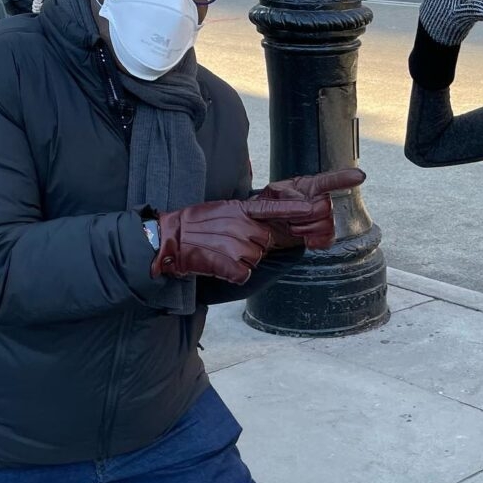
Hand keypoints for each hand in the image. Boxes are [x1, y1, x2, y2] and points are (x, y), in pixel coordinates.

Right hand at [152, 197, 314, 283]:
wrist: (170, 238)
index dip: (293, 209)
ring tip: (220, 253)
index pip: (272, 208)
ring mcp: (237, 246)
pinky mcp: (231, 265)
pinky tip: (219, 266)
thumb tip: (258, 225)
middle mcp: (242, 226)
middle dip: (252, 245)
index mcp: (240, 210)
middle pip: (265, 241)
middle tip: (228, 244)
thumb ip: (243, 216)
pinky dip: (233, 274)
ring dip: (240, 260)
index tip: (312, 209)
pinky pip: (244, 273)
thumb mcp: (221, 210)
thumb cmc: (193, 224)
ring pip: (255, 258)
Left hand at [255, 168, 365, 249]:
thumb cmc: (265, 206)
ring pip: (328, 225)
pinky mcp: (321, 234)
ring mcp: (321, 218)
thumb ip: (286, 199)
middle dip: (306, 216)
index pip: (329, 181)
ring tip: (293, 228)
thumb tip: (307, 205)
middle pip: (327, 207)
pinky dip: (317, 241)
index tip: (359, 176)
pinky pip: (329, 239)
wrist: (261, 227)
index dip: (344, 178)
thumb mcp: (269, 196)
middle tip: (290, 219)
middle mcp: (318, 200)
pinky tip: (307, 240)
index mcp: (307, 186)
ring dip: (307, 229)